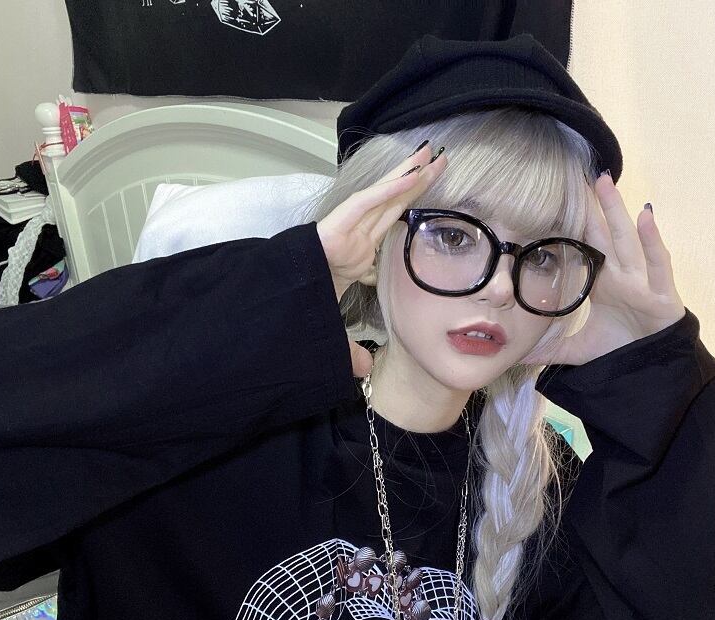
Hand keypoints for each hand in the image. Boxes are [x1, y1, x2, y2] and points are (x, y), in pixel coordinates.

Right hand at [316, 144, 447, 376]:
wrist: (273, 309)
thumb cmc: (298, 314)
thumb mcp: (334, 335)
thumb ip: (351, 349)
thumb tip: (364, 370)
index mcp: (356, 256)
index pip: (388, 228)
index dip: (409, 211)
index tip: (430, 202)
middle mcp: (354, 238)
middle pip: (391, 204)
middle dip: (416, 182)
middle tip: (441, 162)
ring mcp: (345, 231)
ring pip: (383, 196)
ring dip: (409, 175)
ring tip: (434, 155)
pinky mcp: (335, 227)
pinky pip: (367, 203)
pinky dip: (389, 189)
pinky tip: (412, 175)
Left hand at [530, 173, 685, 365]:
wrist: (650, 369)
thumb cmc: (620, 349)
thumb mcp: (577, 349)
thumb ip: (549, 350)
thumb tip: (519, 357)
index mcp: (603, 282)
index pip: (587, 245)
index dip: (577, 222)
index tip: (564, 195)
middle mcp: (622, 275)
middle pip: (605, 234)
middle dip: (595, 205)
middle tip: (584, 174)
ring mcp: (642, 280)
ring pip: (627, 240)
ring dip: (617, 211)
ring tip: (607, 183)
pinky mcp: (662, 292)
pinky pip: (657, 263)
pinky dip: (652, 240)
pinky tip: (646, 216)